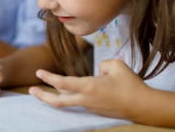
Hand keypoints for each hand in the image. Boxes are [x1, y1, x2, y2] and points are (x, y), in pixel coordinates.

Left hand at [29, 59, 149, 119]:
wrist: (143, 106)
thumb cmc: (131, 84)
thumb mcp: (116, 65)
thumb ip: (102, 64)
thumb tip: (98, 71)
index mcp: (89, 87)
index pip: (63, 82)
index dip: (49, 78)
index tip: (38, 72)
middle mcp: (86, 99)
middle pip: (58, 101)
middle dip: (43, 96)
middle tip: (31, 90)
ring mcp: (91, 107)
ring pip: (69, 100)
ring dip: (58, 95)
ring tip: (47, 89)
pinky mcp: (97, 110)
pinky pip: (80, 101)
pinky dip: (73, 95)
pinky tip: (70, 90)